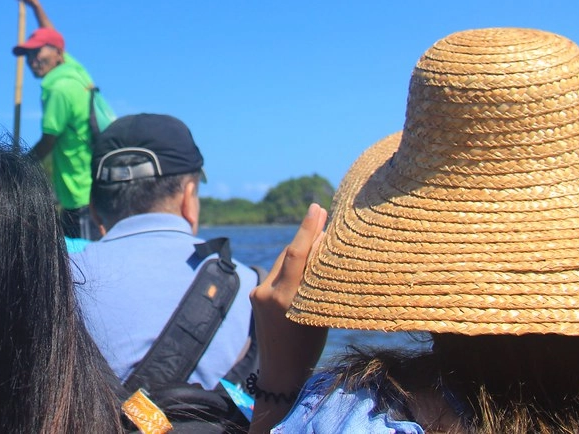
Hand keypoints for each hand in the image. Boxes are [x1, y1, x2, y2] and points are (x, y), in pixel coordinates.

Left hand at [248, 203, 327, 431]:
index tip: (317, 207)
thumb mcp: (319, 312)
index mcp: (286, 298)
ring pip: (283, 263)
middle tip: (323, 217)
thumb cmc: (309, 347)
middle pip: (289, 253)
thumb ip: (316, 281)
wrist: (280, 372)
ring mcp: (258, 294)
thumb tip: (323, 249)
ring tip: (320, 239)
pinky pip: (276, 274)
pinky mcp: (255, 296)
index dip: (308, 228)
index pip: (297, 254)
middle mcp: (268, 293)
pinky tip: (304, 264)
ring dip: (299, 252)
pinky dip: (290, 268)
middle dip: (306, 236)